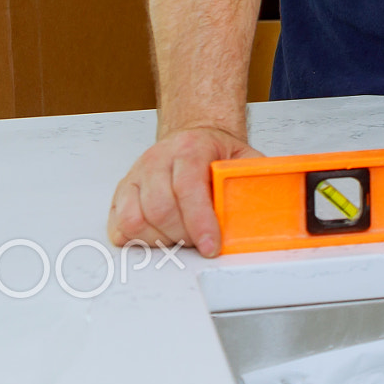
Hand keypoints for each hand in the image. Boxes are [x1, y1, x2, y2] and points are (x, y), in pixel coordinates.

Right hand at [107, 125, 260, 256]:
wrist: (191, 137)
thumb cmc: (215, 152)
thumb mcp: (242, 158)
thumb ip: (251, 180)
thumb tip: (262, 206)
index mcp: (190, 148)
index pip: (189, 188)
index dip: (200, 222)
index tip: (210, 245)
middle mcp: (157, 160)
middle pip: (161, 209)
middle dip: (183, 235)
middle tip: (200, 241)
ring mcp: (136, 176)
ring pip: (136, 220)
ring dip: (162, 238)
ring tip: (182, 235)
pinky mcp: (122, 192)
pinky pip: (120, 225)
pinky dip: (140, 238)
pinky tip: (160, 234)